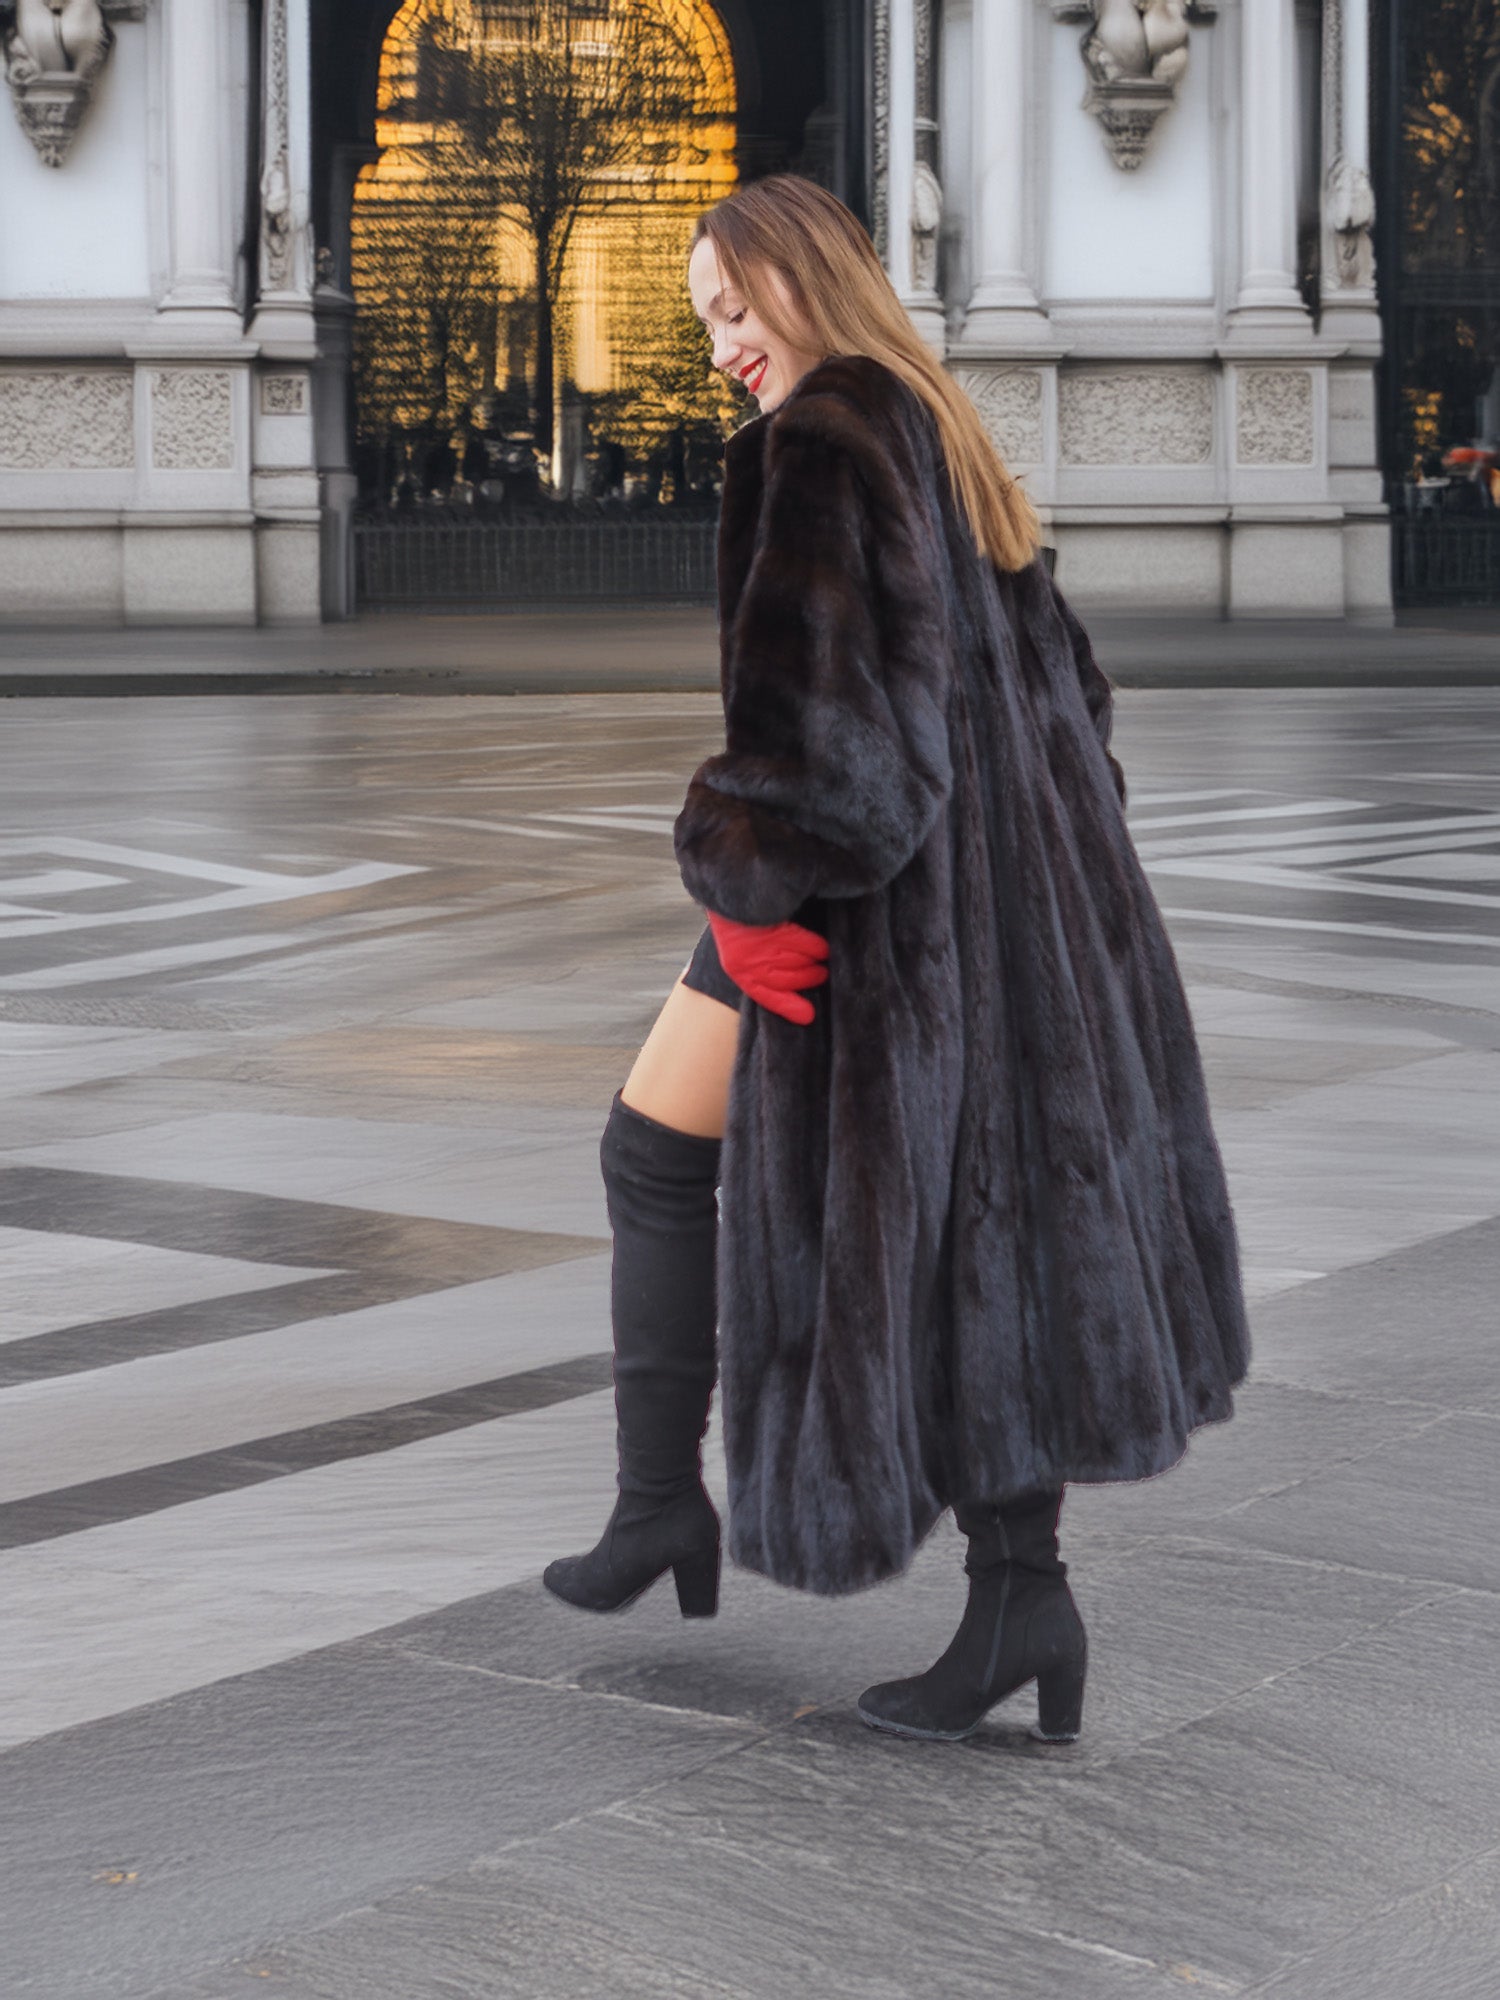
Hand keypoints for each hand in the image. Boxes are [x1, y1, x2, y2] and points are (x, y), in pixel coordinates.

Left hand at [707, 909, 829, 1025]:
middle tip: (821, 975)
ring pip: (799, 963)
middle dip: (809, 980)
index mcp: (739, 971)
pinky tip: (823, 949)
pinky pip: (805, 944)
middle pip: (790, 980)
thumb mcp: (743, 950)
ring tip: (822, 963)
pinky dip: (817, 948)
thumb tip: (792, 980)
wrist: (730, 890)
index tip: (808, 1016)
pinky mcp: (777, 928)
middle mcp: (750, 962)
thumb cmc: (740, 920)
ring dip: (814, 964)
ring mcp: (764, 946)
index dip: (788, 1007)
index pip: (766, 997)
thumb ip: (762, 967)